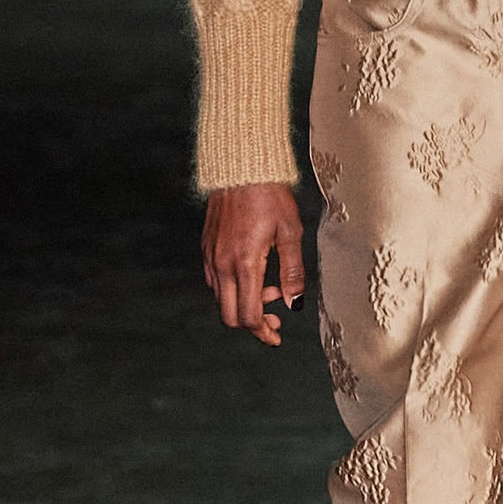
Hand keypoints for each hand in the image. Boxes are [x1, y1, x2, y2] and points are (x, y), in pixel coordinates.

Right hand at [201, 182, 306, 344]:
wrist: (240, 167)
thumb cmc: (269, 195)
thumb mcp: (290, 232)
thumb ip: (292, 271)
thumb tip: (295, 302)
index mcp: (244, 263)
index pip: (248, 315)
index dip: (262, 332)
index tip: (276, 336)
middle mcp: (222, 264)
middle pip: (229, 315)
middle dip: (253, 323)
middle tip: (275, 320)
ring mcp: (211, 256)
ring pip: (222, 299)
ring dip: (244, 303)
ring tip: (270, 289)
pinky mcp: (207, 248)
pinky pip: (216, 281)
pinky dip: (234, 289)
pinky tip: (253, 276)